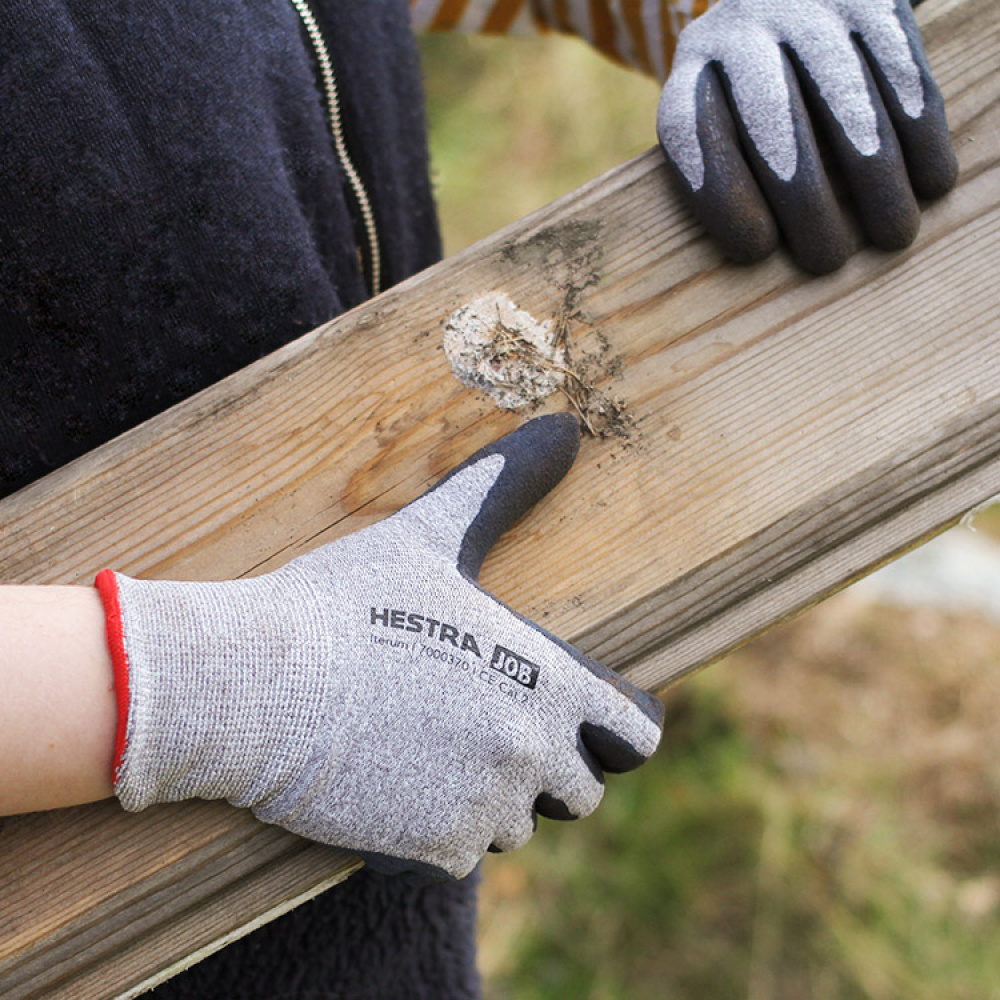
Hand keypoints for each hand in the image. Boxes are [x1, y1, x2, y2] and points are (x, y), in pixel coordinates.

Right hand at [96, 414, 663, 879]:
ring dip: (485, 800)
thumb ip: (505, 484)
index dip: (615, 730)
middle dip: (544, 769)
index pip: (640, 736)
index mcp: (550, 679)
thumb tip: (565, 425)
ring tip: (422, 748)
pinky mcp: (435, 850)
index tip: (580, 722)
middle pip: (580, 792)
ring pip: (517, 825)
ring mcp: (487, 807)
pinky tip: (386, 782)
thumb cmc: (346, 602)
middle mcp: (534, 750)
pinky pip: (458, 853)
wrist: (256, 681)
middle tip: (477, 726)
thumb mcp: (431, 533)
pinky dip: (432, 831)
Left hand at [656, 0, 957, 272]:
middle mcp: (743, 32)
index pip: (692, 133)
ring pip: (847, 101)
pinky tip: (932, 181)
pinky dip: (921, 133)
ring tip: (893, 234)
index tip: (756, 249)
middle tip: (827, 260)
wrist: (787, 2)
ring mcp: (808, 11)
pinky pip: (902, 72)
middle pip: (772, 123)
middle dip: (805, 202)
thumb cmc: (747, 96)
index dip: (722, 196)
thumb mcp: (714, 120)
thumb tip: (755, 270)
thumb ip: (721, 175)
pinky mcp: (871, 1)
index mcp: (693, 72)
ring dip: (876, 177)